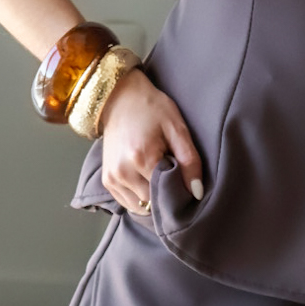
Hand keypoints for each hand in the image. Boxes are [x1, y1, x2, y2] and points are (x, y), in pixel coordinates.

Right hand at [96, 69, 203, 210]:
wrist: (120, 98)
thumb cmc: (152, 109)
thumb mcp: (177, 129)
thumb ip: (190, 161)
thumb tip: (197, 193)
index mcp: (141, 158)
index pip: (166, 195)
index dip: (178, 191)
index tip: (185, 180)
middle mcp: (123, 172)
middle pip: (152, 203)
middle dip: (165, 195)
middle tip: (173, 175)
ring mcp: (112, 178)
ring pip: (140, 207)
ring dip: (152, 199)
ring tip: (158, 175)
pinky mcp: (107, 181)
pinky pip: (127, 203)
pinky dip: (140, 198)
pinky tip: (147, 180)